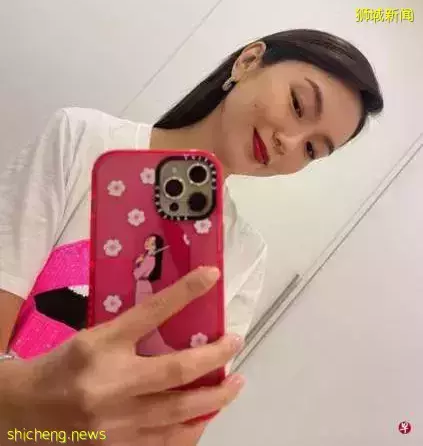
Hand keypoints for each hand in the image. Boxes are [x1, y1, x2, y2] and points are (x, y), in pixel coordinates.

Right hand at [1, 267, 243, 444]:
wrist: (23, 411)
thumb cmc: (62, 366)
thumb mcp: (94, 337)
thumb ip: (132, 332)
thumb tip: (176, 321)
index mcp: (101, 345)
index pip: (151, 311)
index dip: (186, 292)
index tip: (212, 275)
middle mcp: (111, 383)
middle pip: (176, 369)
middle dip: (215, 356)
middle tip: (235, 342)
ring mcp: (115, 422)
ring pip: (179, 412)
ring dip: (215, 398)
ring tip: (235, 384)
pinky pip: (166, 442)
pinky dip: (192, 429)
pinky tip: (206, 417)